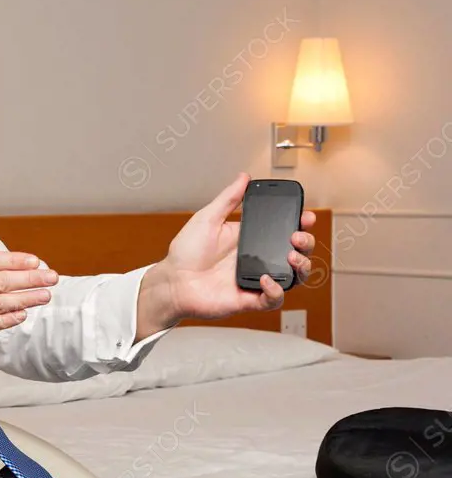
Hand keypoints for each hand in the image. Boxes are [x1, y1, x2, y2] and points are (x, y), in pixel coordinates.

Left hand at [137, 173, 316, 335]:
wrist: (172, 281)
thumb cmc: (185, 252)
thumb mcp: (207, 218)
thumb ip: (228, 199)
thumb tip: (243, 177)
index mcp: (249, 239)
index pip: (283, 230)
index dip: (299, 224)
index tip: (306, 216)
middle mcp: (256, 260)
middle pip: (295, 253)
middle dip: (305, 243)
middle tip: (297, 237)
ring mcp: (254, 280)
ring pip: (292, 278)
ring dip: (301, 267)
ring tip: (292, 256)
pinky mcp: (248, 299)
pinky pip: (272, 299)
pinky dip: (275, 290)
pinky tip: (265, 279)